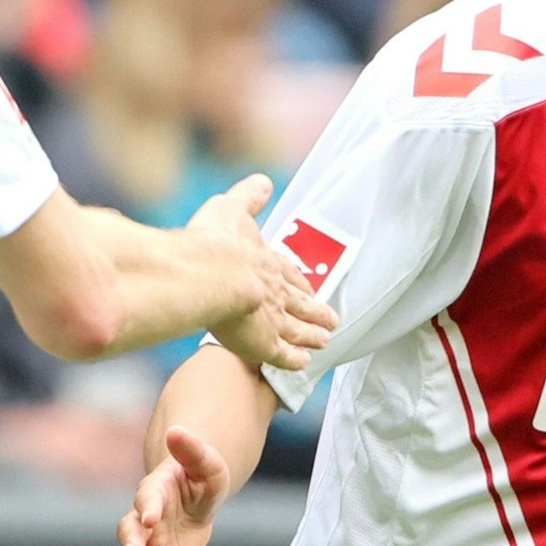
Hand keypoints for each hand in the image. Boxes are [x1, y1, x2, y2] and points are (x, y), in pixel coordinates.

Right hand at [116, 426, 232, 545]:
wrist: (198, 501)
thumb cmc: (200, 478)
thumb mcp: (207, 464)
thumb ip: (193, 450)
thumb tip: (177, 430)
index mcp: (155, 491)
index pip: (147, 498)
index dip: (147, 507)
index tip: (150, 518)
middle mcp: (144, 520)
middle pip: (130, 533)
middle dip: (130, 544)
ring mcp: (148, 544)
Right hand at [191, 175, 336, 370]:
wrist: (213, 273)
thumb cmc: (216, 242)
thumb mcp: (232, 208)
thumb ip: (248, 197)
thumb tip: (263, 181)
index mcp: (267, 262)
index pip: (288, 273)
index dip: (299, 281)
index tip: (310, 287)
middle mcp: (276, 292)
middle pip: (301, 303)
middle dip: (315, 310)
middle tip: (331, 318)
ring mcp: (272, 320)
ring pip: (299, 330)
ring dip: (312, 335)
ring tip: (325, 341)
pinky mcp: (264, 344)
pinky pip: (283, 355)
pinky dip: (295, 359)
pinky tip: (304, 363)